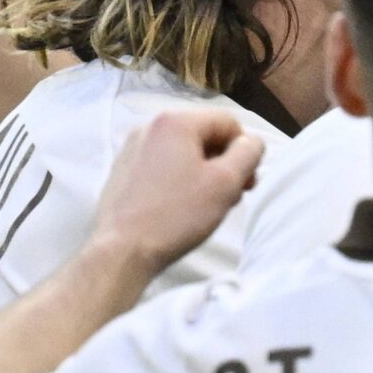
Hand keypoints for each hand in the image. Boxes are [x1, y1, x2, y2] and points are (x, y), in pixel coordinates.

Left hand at [89, 107, 263, 274]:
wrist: (121, 250)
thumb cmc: (177, 215)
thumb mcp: (226, 183)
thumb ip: (248, 154)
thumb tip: (251, 142)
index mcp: (175, 122)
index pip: (227, 122)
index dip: (245, 151)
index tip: (247, 183)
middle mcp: (149, 126)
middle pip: (204, 135)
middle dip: (224, 163)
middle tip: (232, 196)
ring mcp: (131, 149)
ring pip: (182, 152)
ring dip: (203, 173)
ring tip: (206, 205)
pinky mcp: (121, 171)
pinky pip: (161, 166)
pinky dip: (178, 180)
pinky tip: (179, 207)